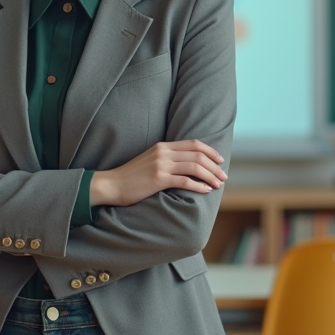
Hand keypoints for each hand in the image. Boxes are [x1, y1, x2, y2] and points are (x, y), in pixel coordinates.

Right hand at [89, 139, 225, 207]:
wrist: (111, 184)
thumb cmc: (131, 177)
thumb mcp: (150, 161)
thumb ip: (166, 159)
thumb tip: (186, 166)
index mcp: (162, 146)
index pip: (193, 144)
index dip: (210, 151)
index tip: (220, 160)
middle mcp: (163, 152)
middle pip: (197, 154)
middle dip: (214, 166)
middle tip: (223, 176)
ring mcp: (161, 165)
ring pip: (194, 166)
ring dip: (210, 176)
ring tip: (218, 184)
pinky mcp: (158, 179)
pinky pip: (184, 181)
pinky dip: (198, 186)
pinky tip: (206, 191)